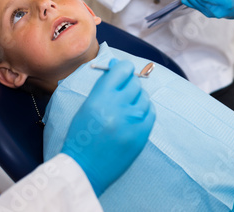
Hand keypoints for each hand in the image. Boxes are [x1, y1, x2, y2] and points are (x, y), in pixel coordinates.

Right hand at [61, 59, 154, 196]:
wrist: (84, 168)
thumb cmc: (82, 135)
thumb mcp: (87, 105)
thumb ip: (103, 85)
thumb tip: (117, 65)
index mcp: (100, 98)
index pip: (122, 69)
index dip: (123, 68)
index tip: (122, 71)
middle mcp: (118, 107)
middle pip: (135, 83)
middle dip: (129, 84)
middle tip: (121, 93)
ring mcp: (132, 121)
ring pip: (144, 96)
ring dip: (136, 98)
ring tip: (125, 108)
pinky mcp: (142, 135)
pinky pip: (151, 112)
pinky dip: (144, 110)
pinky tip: (134, 116)